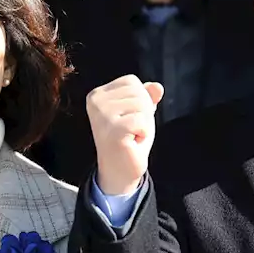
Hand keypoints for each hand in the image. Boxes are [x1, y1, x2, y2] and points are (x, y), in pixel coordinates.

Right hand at [87, 75, 163, 195]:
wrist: (120, 170)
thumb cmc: (129, 139)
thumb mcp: (139, 112)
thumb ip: (147, 95)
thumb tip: (157, 86)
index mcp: (97, 94)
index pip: (132, 81)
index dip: (140, 100)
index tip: (129, 118)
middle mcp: (95, 102)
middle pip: (139, 92)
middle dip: (144, 112)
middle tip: (131, 129)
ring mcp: (102, 116)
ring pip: (143, 105)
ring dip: (144, 123)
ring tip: (131, 135)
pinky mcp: (113, 130)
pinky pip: (143, 121)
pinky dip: (144, 133)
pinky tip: (132, 142)